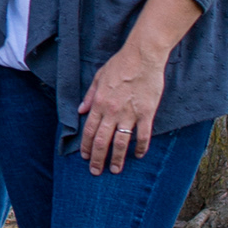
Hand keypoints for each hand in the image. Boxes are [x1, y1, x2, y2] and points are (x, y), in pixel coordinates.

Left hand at [78, 40, 168, 174]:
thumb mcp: (98, 77)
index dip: (85, 146)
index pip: (88, 130)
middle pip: (101, 141)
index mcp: (99, 103)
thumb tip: (80, 110)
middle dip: (97, 158)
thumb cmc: (120, 64)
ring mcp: (129, 114)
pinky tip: (139, 155)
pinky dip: (141, 148)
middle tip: (96, 171)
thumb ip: (89, 96)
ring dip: (117, 158)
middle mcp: (112, 111)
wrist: (142, 57)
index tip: (84, 157)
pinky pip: (143, 136)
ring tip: (115, 170)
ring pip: (120, 143)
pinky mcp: (146, 113)